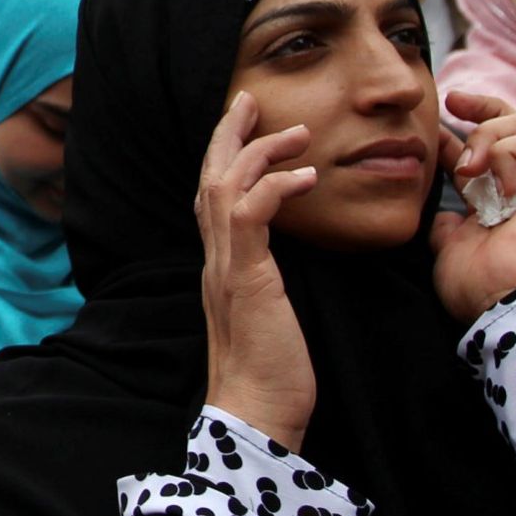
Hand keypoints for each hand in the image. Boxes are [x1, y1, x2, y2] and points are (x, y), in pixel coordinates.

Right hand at [197, 92, 318, 452]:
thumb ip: (267, 284)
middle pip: (209, 178)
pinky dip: (275, 186)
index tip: (245, 129)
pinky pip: (251, 214)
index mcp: (222, 267)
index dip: (225, 158)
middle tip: (248, 100)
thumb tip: (281, 267)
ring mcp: (227, 267)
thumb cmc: (272, 375)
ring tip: (294, 132)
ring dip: (256, 151)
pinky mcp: (247, 278)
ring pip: (224, 186)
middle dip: (228, 135)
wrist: (257, 415)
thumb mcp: (270, 316)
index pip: (213, 198)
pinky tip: (306, 176)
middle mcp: (216, 260)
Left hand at [429, 90, 515, 323]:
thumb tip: (439, 209)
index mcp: (506, 197)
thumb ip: (447, 219)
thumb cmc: (479, 282)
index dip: (474, 117)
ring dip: (486, 140)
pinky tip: (503, 188)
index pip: (494, 142)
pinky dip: (508, 154)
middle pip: (514, 122)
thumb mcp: (450, 242)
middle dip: (479, 117)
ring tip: (471, 173)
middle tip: (454, 121)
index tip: (450, 102)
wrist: (508, 298)